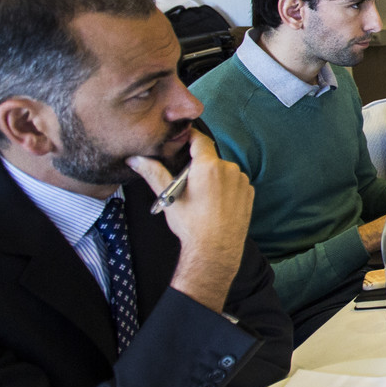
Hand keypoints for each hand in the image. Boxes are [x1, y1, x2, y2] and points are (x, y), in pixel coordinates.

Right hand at [130, 130, 251, 313]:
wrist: (216, 250)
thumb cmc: (191, 225)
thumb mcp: (169, 197)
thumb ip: (153, 173)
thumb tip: (135, 159)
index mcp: (208, 166)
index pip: (199, 139)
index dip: (190, 136)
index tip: (182, 138)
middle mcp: (229, 169)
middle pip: (210, 158)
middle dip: (198, 165)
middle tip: (186, 182)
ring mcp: (241, 181)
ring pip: (223, 170)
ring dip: (213, 177)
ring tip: (201, 197)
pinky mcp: (249, 192)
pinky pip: (234, 182)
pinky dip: (225, 187)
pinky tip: (215, 202)